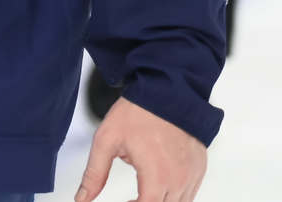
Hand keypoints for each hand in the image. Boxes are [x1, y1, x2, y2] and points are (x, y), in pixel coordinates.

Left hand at [75, 97, 206, 201]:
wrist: (166, 90)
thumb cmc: (138, 112)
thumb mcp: (106, 141)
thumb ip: (94, 174)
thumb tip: (82, 197)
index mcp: (157, 176)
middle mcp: (180, 180)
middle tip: (129, 199)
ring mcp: (193, 175)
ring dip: (160, 201)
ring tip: (141, 194)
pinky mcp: (199, 169)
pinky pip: (189, 194)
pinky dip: (174, 196)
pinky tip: (158, 185)